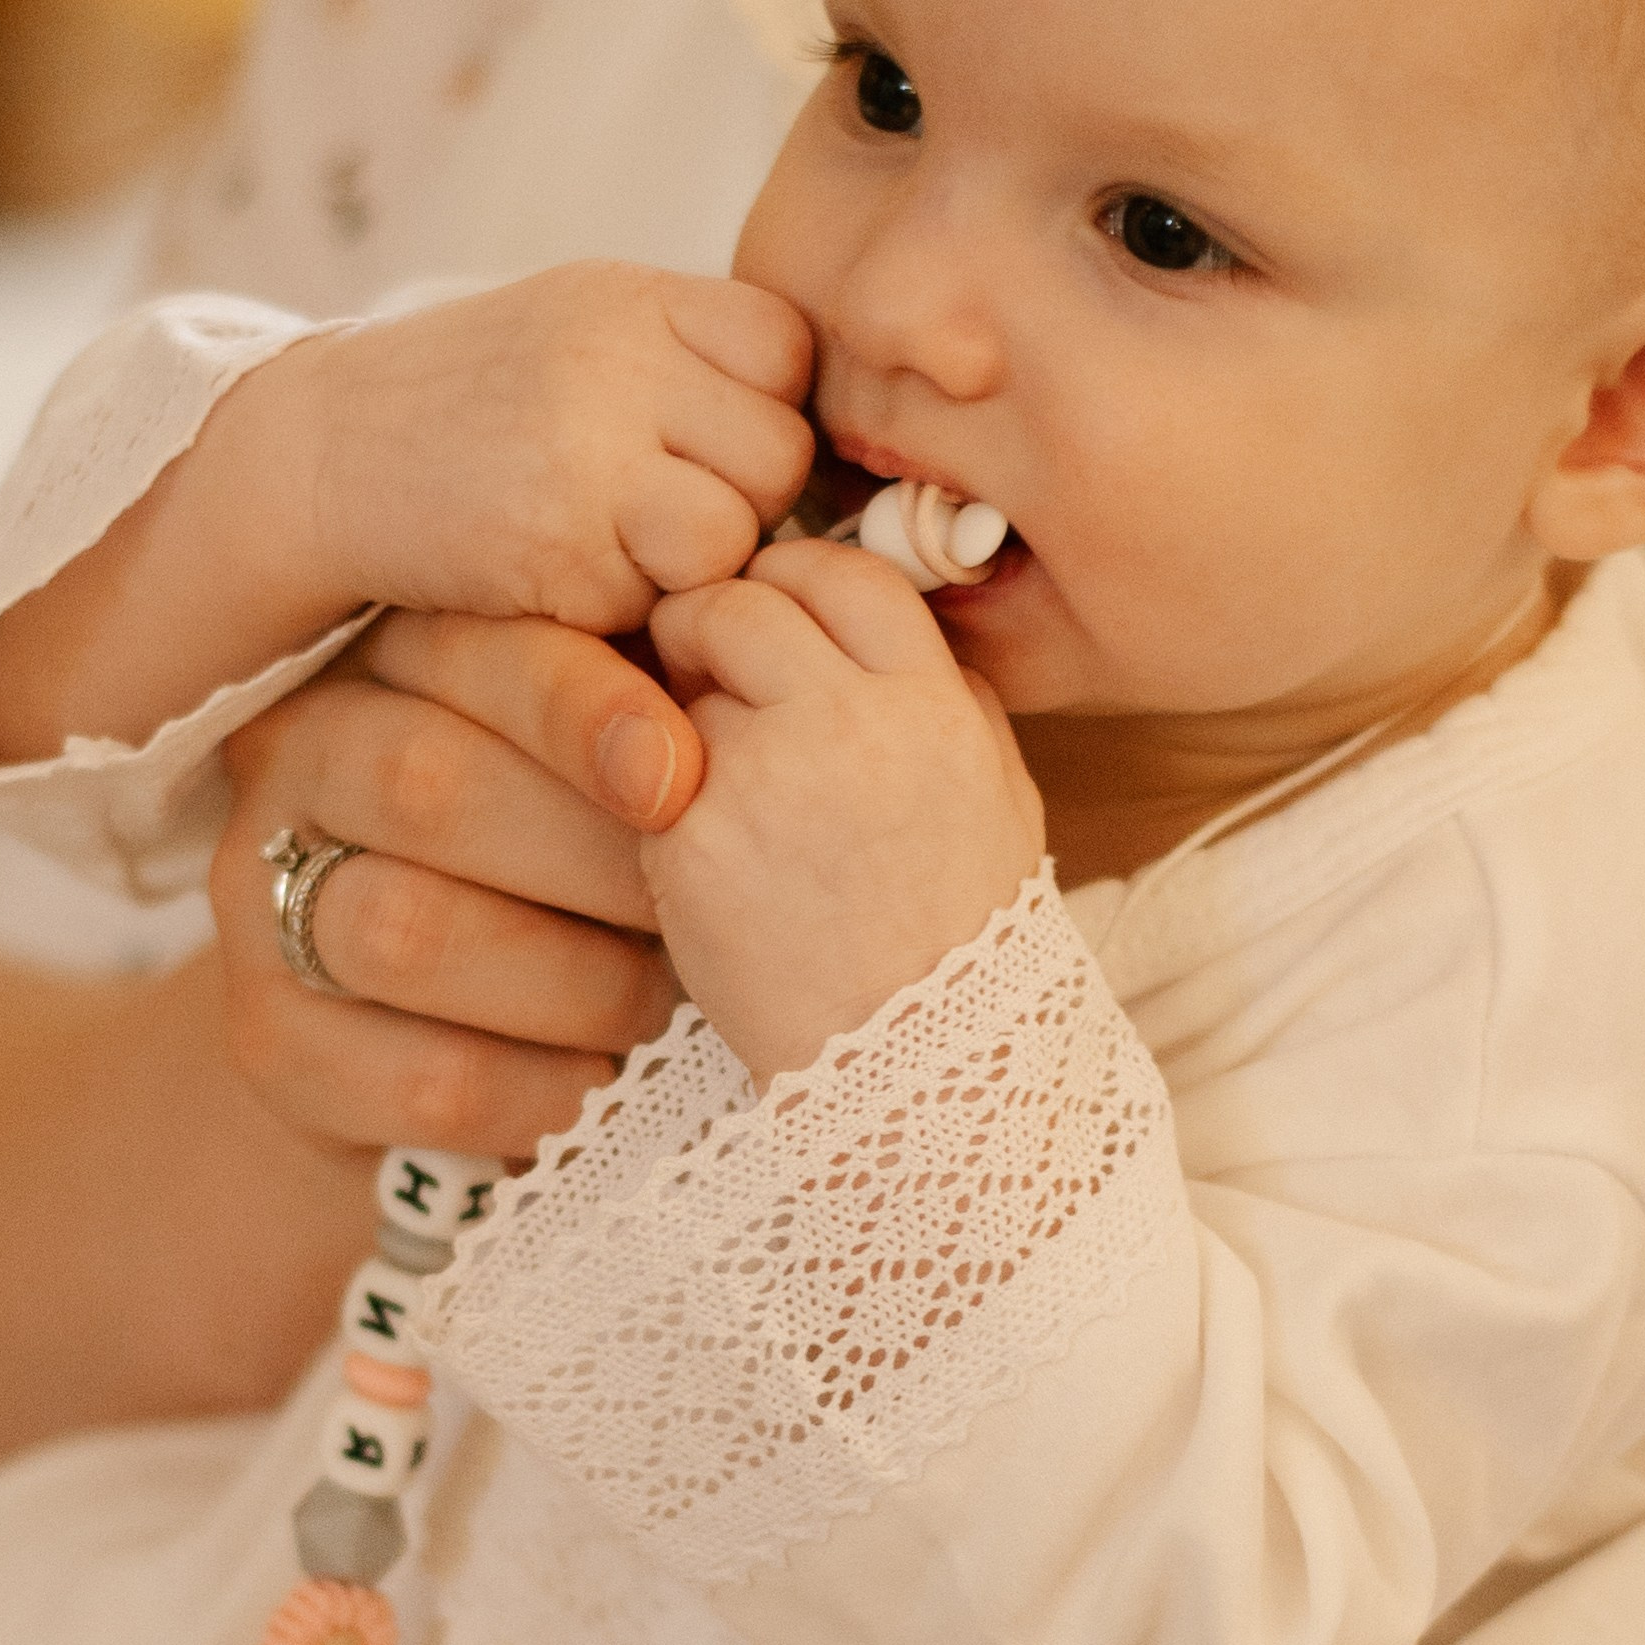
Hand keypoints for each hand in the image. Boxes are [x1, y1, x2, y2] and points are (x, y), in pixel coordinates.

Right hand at [213, 610, 697, 1160]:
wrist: (434, 1035)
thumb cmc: (566, 868)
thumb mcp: (600, 767)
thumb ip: (647, 711)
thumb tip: (738, 670)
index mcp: (386, 656)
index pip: (469, 652)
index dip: (579, 707)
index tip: (679, 773)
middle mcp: (295, 759)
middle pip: (425, 784)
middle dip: (591, 858)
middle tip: (696, 912)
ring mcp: (257, 904)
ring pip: (411, 932)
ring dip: (575, 980)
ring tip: (658, 1001)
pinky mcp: (270, 1044)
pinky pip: (424, 1073)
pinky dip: (544, 1088)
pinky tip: (605, 1082)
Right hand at [291, 261, 815, 634]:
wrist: (321, 453)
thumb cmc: (481, 400)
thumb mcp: (589, 326)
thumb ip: (699, 358)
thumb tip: (831, 447)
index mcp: (635, 296)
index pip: (786, 352)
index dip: (762, 409)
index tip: (702, 437)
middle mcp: (614, 363)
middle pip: (777, 455)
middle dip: (742, 498)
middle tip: (659, 506)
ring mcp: (584, 458)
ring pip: (731, 535)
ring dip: (693, 563)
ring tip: (616, 542)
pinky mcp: (556, 555)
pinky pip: (656, 600)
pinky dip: (626, 606)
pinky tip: (561, 571)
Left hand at [643, 539, 1044, 1086]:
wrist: (919, 1073)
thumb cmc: (959, 935)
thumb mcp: (998, 795)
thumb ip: (944, 693)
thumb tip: (867, 617)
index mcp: (933, 705)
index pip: (842, 571)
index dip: (795, 576)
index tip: (775, 606)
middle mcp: (848, 725)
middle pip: (741, 603)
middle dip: (712, 626)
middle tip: (708, 673)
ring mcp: (761, 782)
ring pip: (683, 689)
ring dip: (686, 717)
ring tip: (734, 794)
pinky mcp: (689, 843)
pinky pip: (646, 779)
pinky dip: (667, 806)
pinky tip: (717, 862)